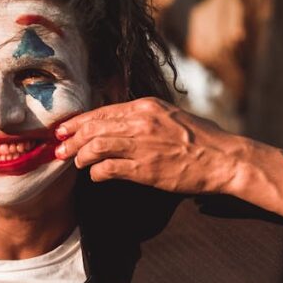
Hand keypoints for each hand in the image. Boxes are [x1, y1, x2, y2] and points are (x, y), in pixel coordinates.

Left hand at [54, 97, 238, 194]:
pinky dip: (97, 173)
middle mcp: (141, 121)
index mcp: (147, 106)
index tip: (65, 130)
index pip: (103, 111)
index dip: (79, 122)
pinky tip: (96, 176)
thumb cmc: (201, 140)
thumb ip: (146, 117)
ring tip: (76, 163)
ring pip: (96, 146)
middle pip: (93, 127)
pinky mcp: (144, 169)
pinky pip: (108, 168)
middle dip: (71, 139)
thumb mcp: (171, 116)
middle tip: (59, 149)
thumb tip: (121, 123)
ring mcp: (142, 145)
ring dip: (80, 156)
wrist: (223, 159)